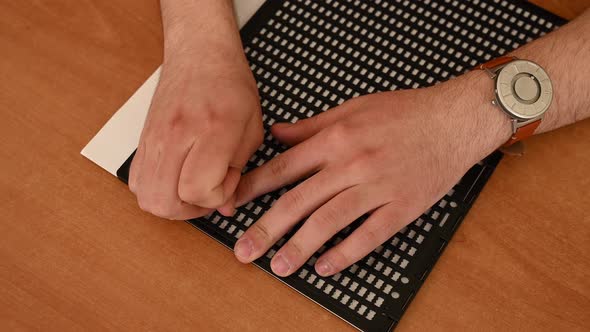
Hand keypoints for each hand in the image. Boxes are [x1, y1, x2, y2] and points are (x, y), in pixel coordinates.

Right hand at [129, 44, 262, 219]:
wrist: (199, 52)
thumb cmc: (230, 85)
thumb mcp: (252, 128)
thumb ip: (239, 171)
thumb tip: (225, 207)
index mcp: (212, 129)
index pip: (199, 189)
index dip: (217, 197)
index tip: (228, 180)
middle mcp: (176, 135)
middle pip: (164, 202)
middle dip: (190, 211)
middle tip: (209, 194)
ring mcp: (154, 138)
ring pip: (145, 196)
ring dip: (171, 204)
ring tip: (192, 189)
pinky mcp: (142, 139)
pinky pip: (136, 181)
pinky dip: (155, 190)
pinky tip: (175, 179)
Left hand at [232, 72, 508, 276]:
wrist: (456, 118)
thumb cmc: (405, 111)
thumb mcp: (353, 107)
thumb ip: (312, 125)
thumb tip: (278, 134)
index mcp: (336, 138)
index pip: (284, 168)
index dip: (253, 189)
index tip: (232, 206)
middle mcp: (352, 163)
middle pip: (300, 201)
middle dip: (267, 228)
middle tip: (244, 251)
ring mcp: (378, 187)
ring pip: (330, 222)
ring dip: (301, 247)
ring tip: (279, 266)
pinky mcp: (403, 206)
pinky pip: (370, 235)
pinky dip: (346, 253)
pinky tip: (327, 266)